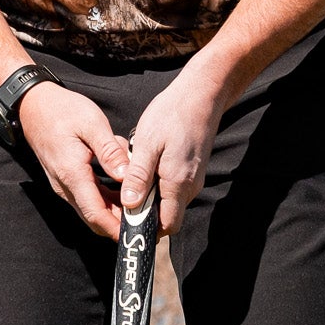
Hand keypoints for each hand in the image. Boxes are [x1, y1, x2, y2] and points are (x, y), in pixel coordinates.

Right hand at [16, 82, 131, 238]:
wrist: (34, 107)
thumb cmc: (62, 111)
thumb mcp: (92, 123)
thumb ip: (110, 151)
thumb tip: (127, 175)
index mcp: (73, 173)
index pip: (95, 213)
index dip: (116, 228)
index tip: (136, 233)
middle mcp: (66, 185)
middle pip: (94, 217)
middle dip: (118, 225)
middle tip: (145, 223)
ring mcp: (65, 184)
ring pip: (92, 209)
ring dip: (114, 212)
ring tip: (140, 208)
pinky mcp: (67, 180)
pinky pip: (88, 198)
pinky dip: (107, 199)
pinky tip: (124, 190)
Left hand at [119, 59, 229, 233]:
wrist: (201, 95)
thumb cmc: (172, 115)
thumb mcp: (147, 143)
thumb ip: (138, 176)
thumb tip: (129, 205)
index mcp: (178, 183)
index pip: (167, 226)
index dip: (147, 229)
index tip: (126, 223)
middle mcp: (190, 187)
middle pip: (168, 217)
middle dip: (146, 215)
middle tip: (123, 199)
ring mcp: (194, 179)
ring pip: (170, 203)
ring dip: (151, 199)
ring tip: (134, 179)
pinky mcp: (193, 171)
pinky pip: (174, 189)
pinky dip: (159, 187)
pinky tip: (146, 168)